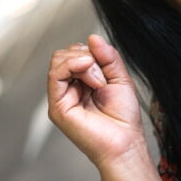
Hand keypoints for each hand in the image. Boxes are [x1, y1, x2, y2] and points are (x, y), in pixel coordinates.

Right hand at [47, 33, 148, 171]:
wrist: (125, 143)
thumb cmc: (123, 119)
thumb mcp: (120, 78)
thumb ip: (107, 56)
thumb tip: (92, 37)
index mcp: (81, 83)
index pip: (75, 53)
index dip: (91, 51)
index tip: (106, 66)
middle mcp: (68, 89)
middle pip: (63, 54)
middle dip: (86, 55)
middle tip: (102, 75)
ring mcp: (61, 98)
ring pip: (58, 61)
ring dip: (83, 62)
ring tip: (99, 81)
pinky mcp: (58, 107)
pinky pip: (55, 75)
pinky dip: (73, 66)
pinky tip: (92, 78)